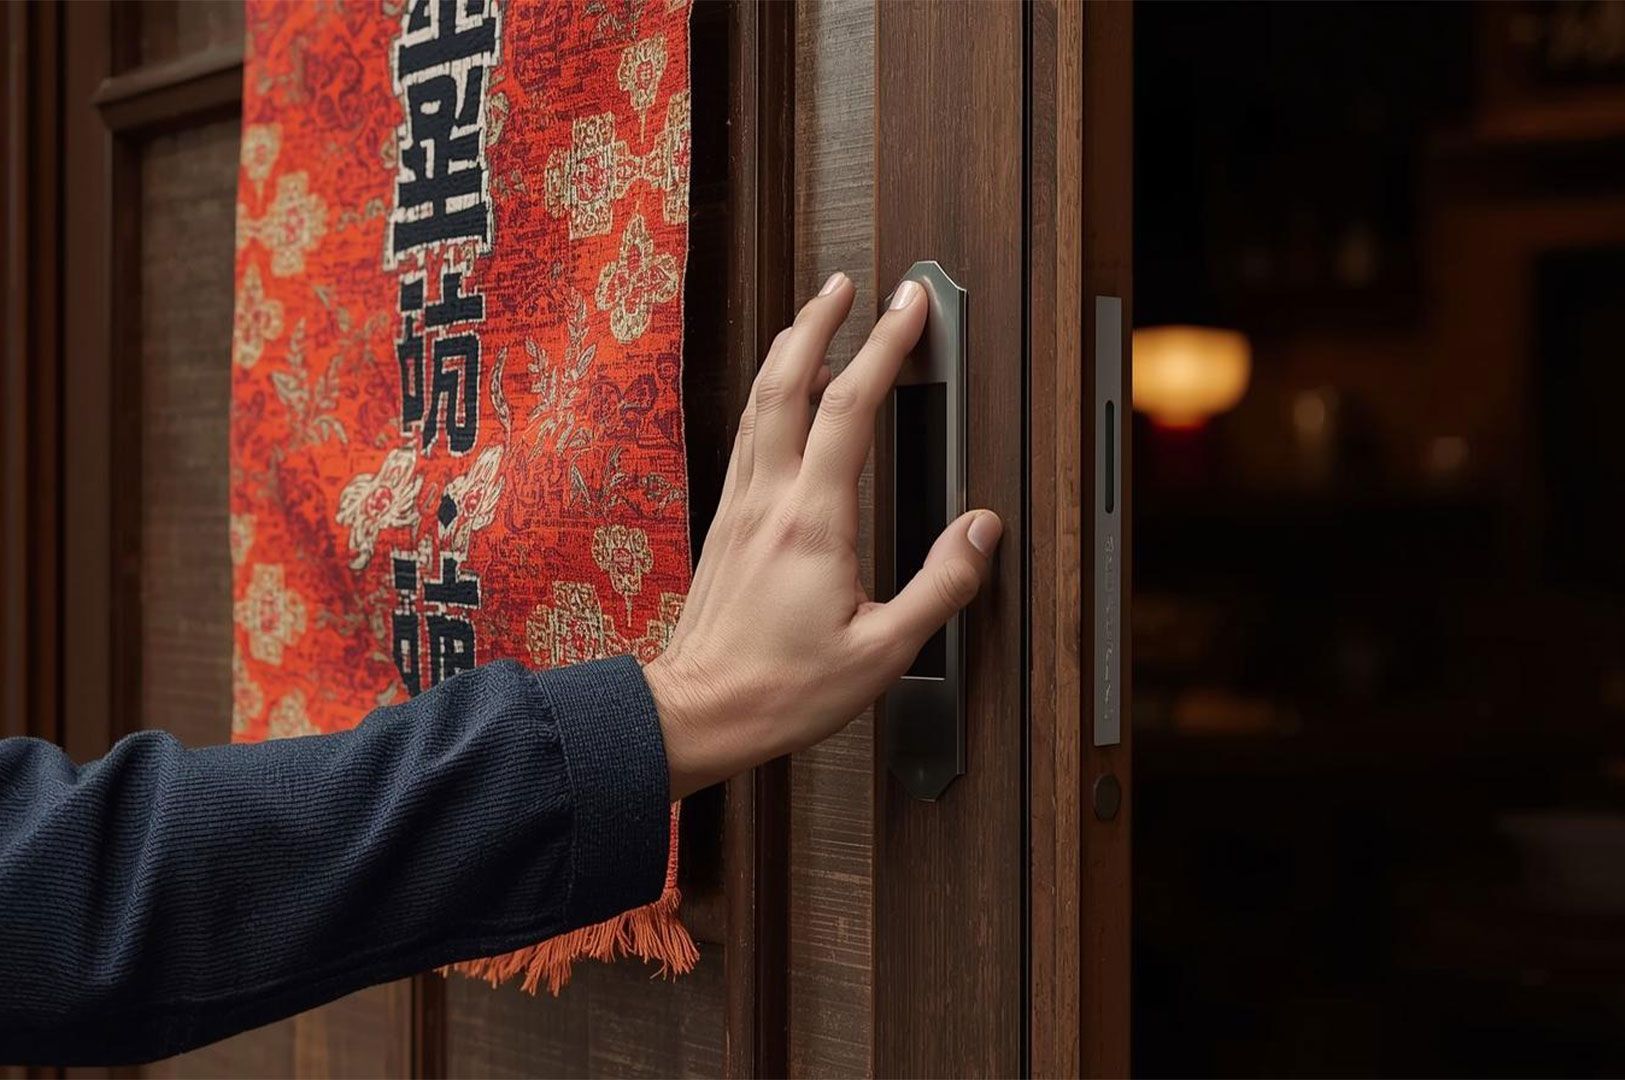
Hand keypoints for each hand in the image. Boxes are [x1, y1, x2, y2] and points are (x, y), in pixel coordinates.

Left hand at [644, 272, 1002, 798]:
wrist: (698, 711)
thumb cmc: (782, 690)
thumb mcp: (883, 652)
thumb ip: (940, 588)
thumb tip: (979, 531)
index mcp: (813, 523)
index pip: (851, 407)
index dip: (883, 346)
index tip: (908, 307)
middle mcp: (769, 500)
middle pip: (788, 381)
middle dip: (820, 322)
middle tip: (846, 283)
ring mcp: (740, 506)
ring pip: (758, 402)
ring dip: (788, 350)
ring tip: (814, 318)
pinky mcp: (725, 522)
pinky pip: (746, 436)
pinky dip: (768, 396)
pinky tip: (780, 396)